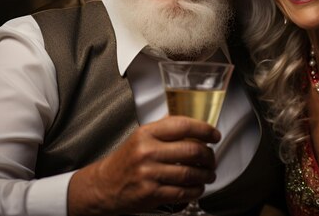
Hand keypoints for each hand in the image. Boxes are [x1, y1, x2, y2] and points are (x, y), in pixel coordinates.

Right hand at [67, 115, 220, 215]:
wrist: (103, 186)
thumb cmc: (125, 161)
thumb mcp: (141, 137)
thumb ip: (165, 130)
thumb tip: (195, 127)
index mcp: (146, 133)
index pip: (183, 125)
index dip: (205, 129)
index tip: (214, 135)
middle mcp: (147, 152)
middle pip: (191, 150)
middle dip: (209, 156)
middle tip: (212, 158)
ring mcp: (149, 173)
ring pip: (190, 173)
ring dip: (206, 174)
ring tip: (208, 174)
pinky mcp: (151, 193)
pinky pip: (182, 192)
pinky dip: (196, 190)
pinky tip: (198, 187)